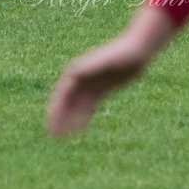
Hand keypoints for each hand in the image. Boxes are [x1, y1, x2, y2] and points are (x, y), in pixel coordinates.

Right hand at [45, 6, 175, 136]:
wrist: (136, 51)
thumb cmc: (121, 54)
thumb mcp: (105, 61)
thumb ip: (89, 67)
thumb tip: (72, 75)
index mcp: (76, 71)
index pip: (62, 94)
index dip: (55, 110)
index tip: (51, 124)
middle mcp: (80, 78)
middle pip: (66, 101)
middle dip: (58, 117)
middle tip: (53, 135)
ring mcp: (90, 85)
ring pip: (76, 106)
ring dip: (69, 119)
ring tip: (64, 137)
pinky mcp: (100, 90)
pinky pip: (88, 106)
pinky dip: (82, 117)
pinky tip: (81, 129)